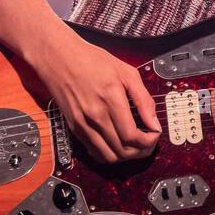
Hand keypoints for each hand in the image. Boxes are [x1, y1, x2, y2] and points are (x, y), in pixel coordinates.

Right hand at [31, 30, 161, 163]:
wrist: (59, 57)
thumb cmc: (91, 60)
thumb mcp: (126, 72)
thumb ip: (144, 99)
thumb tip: (154, 123)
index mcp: (110, 100)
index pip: (133, 137)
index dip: (149, 141)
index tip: (155, 134)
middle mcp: (95, 116)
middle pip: (123, 151)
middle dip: (142, 151)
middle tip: (149, 141)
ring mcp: (82, 125)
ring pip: (109, 157)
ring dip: (126, 156)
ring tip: (136, 145)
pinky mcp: (74, 128)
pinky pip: (94, 152)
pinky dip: (110, 154)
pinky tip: (118, 144)